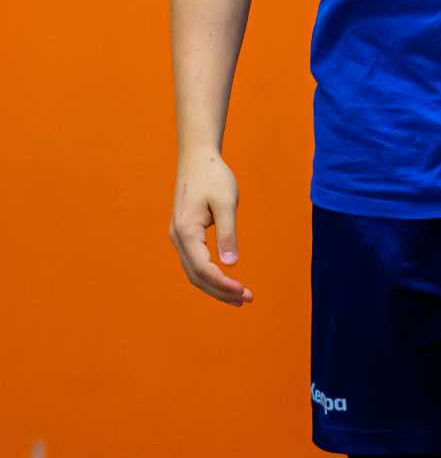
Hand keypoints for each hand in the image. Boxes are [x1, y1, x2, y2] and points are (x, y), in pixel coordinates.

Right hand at [169, 149, 253, 306]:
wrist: (197, 157)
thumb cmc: (213, 176)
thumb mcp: (225, 203)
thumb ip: (228, 233)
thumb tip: (231, 264)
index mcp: (186, 231)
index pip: (203, 269)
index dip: (223, 284)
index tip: (244, 291)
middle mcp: (178, 238)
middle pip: (196, 277)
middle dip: (220, 291)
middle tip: (246, 299)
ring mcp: (178, 237)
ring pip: (193, 272)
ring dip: (215, 286)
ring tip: (238, 296)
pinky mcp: (183, 234)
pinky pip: (193, 262)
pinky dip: (208, 275)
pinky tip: (225, 279)